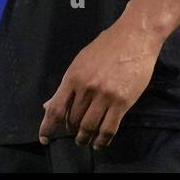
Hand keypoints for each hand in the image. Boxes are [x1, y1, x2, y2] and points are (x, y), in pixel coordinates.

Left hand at [39, 19, 161, 148]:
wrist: (135, 36)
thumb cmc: (106, 46)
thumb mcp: (81, 62)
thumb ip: (66, 86)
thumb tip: (48, 105)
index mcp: (73, 77)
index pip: (55, 108)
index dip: (48, 126)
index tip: (44, 138)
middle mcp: (86, 88)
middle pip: (73, 120)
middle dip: (72, 129)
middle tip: (75, 132)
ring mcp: (105, 96)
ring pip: (89, 127)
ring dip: (85, 138)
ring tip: (85, 140)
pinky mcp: (122, 102)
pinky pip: (108, 129)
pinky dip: (102, 140)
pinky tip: (99, 143)